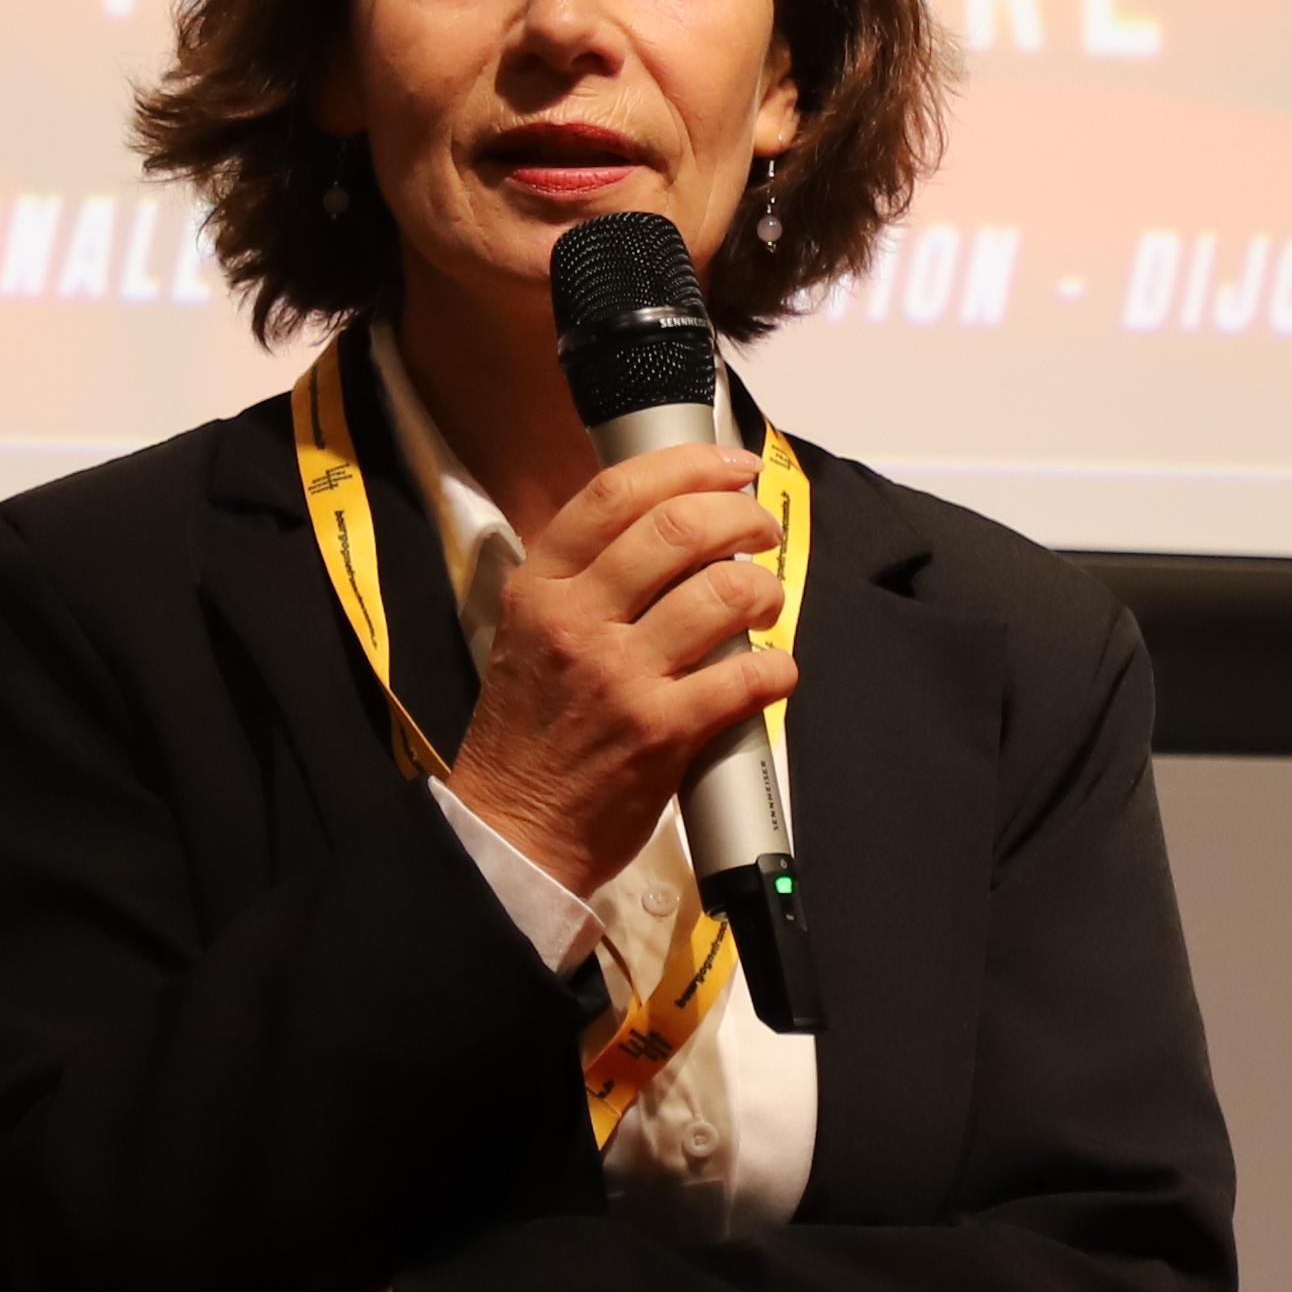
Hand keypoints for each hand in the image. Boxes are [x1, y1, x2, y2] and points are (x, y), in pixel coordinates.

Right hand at [439, 441, 793, 893]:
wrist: (516, 827)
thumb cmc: (529, 732)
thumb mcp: (527, 631)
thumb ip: (581, 576)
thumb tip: (660, 524)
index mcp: (540, 587)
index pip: (615, 493)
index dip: (687, 465)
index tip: (729, 465)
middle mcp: (576, 621)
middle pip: (679, 529)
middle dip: (742, 517)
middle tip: (761, 530)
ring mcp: (621, 676)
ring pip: (722, 594)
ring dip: (765, 588)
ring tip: (766, 600)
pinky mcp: (662, 731)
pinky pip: (745, 677)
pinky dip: (776, 667)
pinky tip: (773, 669)